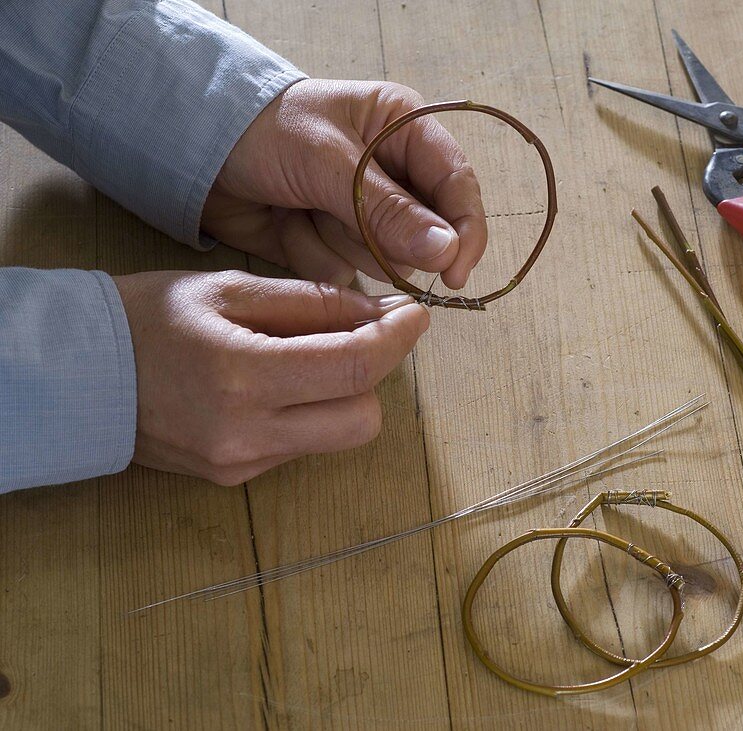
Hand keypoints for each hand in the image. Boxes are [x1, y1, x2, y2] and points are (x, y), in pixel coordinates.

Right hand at [113, 269, 428, 484]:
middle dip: (371, 373)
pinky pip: (303, 447)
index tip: (415, 315)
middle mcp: (248, 432)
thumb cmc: (146, 318)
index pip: (357, 367)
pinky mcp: (234, 478)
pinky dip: (307, 414)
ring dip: (342, 395)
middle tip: (350, 335)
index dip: (399, 340)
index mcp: (243, 375)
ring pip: (339, 436)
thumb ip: (312, 303)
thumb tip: (381, 312)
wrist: (73, 376)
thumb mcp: (230, 290)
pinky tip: (271, 386)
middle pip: (364, 417)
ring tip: (301, 357)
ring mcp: (241, 463)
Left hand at [202, 79, 487, 288]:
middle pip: (423, 235)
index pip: (458, 187)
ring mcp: (363, 214)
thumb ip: (388, 209)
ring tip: (299, 207)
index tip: (454, 275)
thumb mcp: (329, 161)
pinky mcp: (333, 244)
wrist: (194, 150)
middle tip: (329, 212)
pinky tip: (285, 224)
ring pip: (383, 261)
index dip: (465, 232)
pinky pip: (344, 273)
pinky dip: (312, 254)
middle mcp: (394, 175)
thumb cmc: (264, 131)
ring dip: (337, 242)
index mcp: (405, 132)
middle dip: (376, 235)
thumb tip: (447, 251)